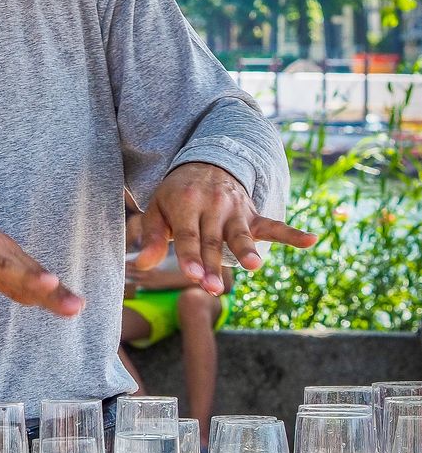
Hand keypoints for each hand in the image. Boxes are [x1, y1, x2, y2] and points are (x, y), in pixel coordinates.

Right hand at [0, 198, 84, 316]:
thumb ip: (12, 284)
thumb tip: (39, 301)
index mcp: (7, 257)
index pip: (36, 278)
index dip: (56, 294)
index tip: (77, 308)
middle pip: (26, 272)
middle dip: (50, 289)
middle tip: (74, 306)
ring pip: (1, 264)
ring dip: (24, 273)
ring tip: (48, 282)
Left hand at [127, 163, 316, 296]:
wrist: (206, 164)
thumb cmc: (175, 195)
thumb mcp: (157, 210)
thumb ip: (151, 236)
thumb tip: (141, 264)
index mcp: (186, 204)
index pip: (188, 236)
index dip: (190, 257)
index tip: (193, 275)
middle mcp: (212, 206)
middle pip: (213, 241)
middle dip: (214, 265)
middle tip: (213, 288)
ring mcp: (235, 210)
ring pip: (241, 234)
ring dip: (248, 250)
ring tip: (254, 266)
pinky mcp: (253, 215)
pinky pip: (274, 225)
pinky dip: (292, 234)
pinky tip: (311, 240)